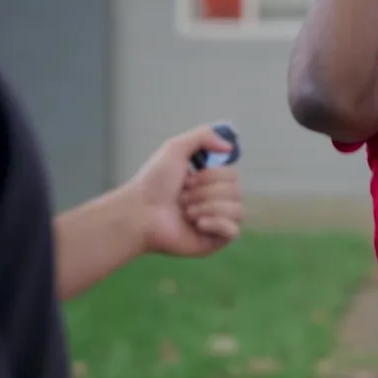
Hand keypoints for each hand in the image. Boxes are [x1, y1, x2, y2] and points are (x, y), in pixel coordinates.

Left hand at [127, 125, 243, 257]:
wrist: (139, 214)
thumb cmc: (153, 183)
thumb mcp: (175, 147)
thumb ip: (204, 136)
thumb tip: (229, 147)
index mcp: (210, 182)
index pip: (233, 174)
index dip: (212, 175)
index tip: (189, 178)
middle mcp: (216, 200)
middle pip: (236, 190)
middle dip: (206, 192)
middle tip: (182, 197)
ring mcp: (217, 222)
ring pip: (237, 209)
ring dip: (208, 207)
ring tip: (186, 212)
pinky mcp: (215, 241)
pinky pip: (234, 230)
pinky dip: (216, 223)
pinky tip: (197, 225)